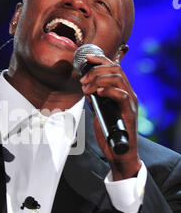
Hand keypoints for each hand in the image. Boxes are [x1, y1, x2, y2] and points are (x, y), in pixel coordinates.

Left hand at [80, 54, 140, 179]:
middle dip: (95, 71)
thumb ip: (96, 101)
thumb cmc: (109, 134)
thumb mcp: (99, 112)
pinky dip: (108, 90)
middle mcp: (129, 94)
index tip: (86, 59)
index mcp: (122, 91)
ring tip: (86, 88)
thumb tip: (87, 90)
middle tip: (82, 81)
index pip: (114, 67)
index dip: (100, 60)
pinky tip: (97, 93)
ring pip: (118, 78)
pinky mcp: (129, 112)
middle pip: (115, 69)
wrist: (119, 153)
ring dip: (98, 80)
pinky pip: (121, 94)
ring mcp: (130, 102)